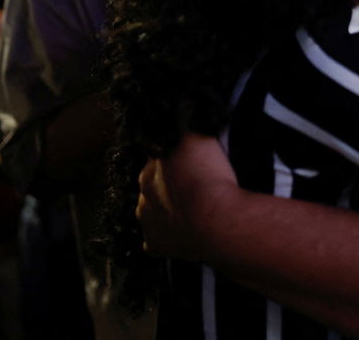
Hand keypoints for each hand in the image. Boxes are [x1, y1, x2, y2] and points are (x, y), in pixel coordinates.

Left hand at [136, 133, 237, 260]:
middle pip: (152, 188)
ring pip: (152, 214)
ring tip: (191, 211)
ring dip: (166, 211)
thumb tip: (180, 112)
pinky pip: (156, 242)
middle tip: (193, 187)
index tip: (190, 164)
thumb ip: (185, 127)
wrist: (216, 220)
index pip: (157, 162)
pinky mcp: (157, 246)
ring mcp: (148, 224)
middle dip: (168, 188)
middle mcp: (142, 197)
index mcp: (149, 171)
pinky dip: (167, 238)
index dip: (175, 162)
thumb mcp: (199, 137)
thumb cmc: (208, 178)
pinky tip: (182, 233)